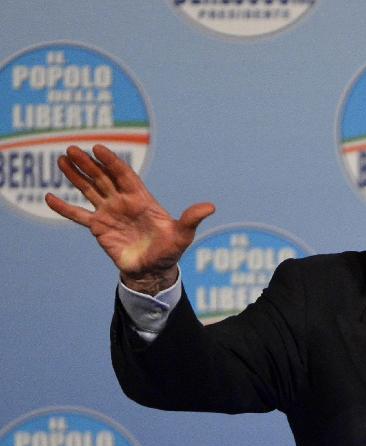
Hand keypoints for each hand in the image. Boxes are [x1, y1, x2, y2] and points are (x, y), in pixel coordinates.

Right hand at [45, 145, 214, 294]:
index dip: (111, 162)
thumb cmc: (170, 251)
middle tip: (72, 148)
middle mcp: (123, 202)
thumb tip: (210, 207)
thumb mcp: (182, 235)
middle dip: (88, 164)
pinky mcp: (98, 228)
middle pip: (103, 178)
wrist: (154, 270)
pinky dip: (64, 208)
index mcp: (141, 198)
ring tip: (61, 159)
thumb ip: (191, 219)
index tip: (99, 148)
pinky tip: (48, 198)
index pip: (124, 175)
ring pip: (89, 190)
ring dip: (75, 176)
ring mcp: (109, 213)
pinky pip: (78, 216)